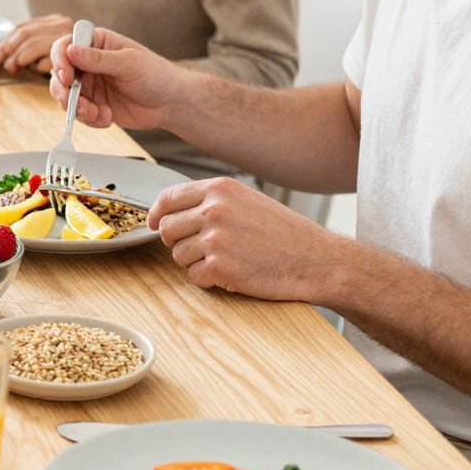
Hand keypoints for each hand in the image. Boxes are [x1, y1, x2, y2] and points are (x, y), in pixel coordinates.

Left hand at [0, 14, 70, 74]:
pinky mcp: (74, 50)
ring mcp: (68, 35)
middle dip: (10, 50)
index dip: (7, 41)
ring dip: (20, 59)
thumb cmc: (77, 63)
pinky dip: (39, 66)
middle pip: (25, 34)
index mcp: (54, 21)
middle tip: (4, 65)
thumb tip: (1, 55)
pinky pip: (47, 60)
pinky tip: (37, 71)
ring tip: (14, 69)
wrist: (109, 63)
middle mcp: (62, 24)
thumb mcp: (51, 50)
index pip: (22, 27)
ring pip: (32, 45)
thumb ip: (33, 48)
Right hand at [48, 26, 191, 130]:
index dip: (60, 61)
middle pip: (59, 74)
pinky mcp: (93, 104)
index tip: (67, 77)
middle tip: (74, 102)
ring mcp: (89, 85)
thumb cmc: (156, 74)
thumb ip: (98, 59)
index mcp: (96, 43)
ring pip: (66, 96)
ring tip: (96, 114)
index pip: (65, 46)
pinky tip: (107, 118)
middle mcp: (88, 63)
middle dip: (65, 91)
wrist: (171, 103)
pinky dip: (89, 119)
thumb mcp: (128, 63)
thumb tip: (70, 50)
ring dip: (76, 108)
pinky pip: (78, 113)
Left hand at [149, 178, 342, 300]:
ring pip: (178, 255)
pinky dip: (209, 280)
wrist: (317, 260)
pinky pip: (194, 276)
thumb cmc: (284, 234)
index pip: (168, 197)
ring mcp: (215, 238)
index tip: (153, 224)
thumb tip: (170, 211)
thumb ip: (211, 202)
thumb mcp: (248, 201)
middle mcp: (214, 210)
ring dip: (196, 262)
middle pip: (166, 229)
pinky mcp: (219, 267)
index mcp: (220, 189)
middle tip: (202, 249)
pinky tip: (233, 274)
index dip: (156, 213)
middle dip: (178, 242)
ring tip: (227, 260)